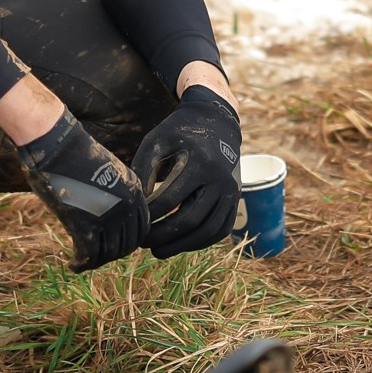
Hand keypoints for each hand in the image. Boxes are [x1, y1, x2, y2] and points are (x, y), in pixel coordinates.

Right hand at [16, 111, 146, 270]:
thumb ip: (114, 193)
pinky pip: (89, 256)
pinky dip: (80, 264)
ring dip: (97, 261)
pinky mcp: (85, 225)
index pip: (141, 228)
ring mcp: (108, 216)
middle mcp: (127, 205)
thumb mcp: (107, 171)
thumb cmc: (74, 153)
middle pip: (128, 244)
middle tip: (97, 256)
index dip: (128, 241)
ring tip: (83, 260)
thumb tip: (108, 211)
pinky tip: (73, 265)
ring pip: (109, 253)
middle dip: (113, 254)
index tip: (113, 244)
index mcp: (135, 191)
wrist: (57, 144)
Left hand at [134, 84, 241, 259]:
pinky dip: (201, 242)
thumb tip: (136, 207)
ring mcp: (231, 191)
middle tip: (143, 244)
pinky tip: (180, 244)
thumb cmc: (179, 132)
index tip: (136, 224)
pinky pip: (221, 229)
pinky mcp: (235, 199)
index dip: (150, 216)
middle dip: (164, 236)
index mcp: (199, 162)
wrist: (217, 121)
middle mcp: (220, 179)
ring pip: (209, 230)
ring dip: (182, 246)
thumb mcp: (156, 141)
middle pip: (191, 219)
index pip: (171, 199)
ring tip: (158, 251)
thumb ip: (142, 170)